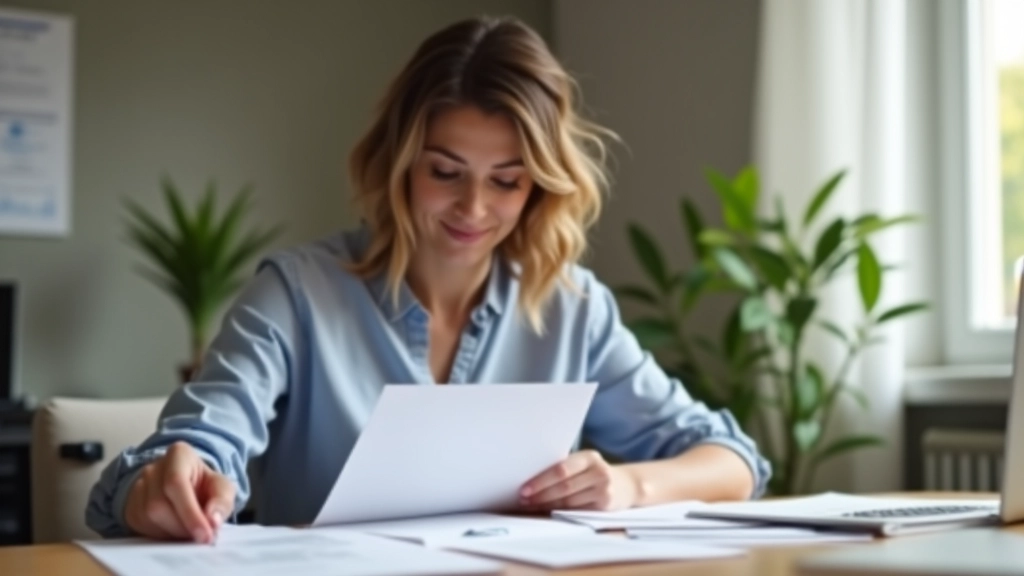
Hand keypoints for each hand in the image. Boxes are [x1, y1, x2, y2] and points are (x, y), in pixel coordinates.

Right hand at [123, 442, 235, 542]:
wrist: (189, 489)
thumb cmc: (205, 486)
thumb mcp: (222, 488)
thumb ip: (222, 501)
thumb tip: (213, 519)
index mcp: (179, 455)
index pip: (175, 483)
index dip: (190, 513)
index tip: (205, 533)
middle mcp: (153, 468)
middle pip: (159, 504)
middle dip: (183, 526)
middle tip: (201, 536)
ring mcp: (138, 486)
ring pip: (148, 517)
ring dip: (173, 532)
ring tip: (190, 531)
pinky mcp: (131, 506)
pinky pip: (141, 526)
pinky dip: (161, 535)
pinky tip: (175, 530)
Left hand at [519, 450, 639, 510]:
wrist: (627, 485)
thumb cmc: (594, 473)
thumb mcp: (584, 464)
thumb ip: (565, 467)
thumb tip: (530, 477)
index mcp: (589, 457)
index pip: (561, 469)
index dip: (541, 480)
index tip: (524, 488)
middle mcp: (599, 472)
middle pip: (564, 487)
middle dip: (540, 495)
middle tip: (523, 500)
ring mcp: (604, 490)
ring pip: (569, 501)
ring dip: (546, 505)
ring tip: (530, 506)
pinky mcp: (605, 505)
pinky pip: (576, 510)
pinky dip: (559, 512)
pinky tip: (546, 511)